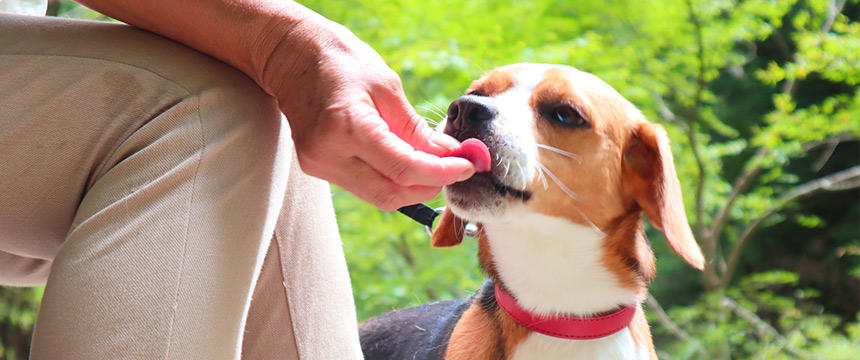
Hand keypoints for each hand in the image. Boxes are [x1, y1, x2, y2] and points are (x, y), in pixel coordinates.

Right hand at [256, 15, 474, 209]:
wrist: (290, 55)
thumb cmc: (340, 61)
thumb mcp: (386, 86)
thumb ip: (415, 128)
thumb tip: (449, 155)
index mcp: (347, 126)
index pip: (404, 168)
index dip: (442, 173)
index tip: (468, 165)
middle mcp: (328, 153)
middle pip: (392, 193)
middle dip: (431, 185)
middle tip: (456, 168)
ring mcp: (319, 165)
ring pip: (380, 196)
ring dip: (413, 186)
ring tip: (436, 164)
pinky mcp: (317, 168)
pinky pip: (365, 186)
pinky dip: (392, 180)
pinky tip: (408, 163)